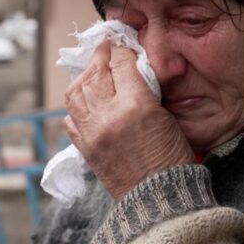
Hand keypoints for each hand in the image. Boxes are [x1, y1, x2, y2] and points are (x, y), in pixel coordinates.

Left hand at [64, 39, 194, 199]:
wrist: (160, 200)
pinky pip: (70, 118)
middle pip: (95, 73)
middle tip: (104, 46)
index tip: (121, 43)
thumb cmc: (173, 159)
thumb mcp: (168, 117)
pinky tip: (85, 101)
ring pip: (75, 92)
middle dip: (100, 56)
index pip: (121, 63)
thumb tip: (132, 70)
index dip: (121, 50)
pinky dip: (76, 106)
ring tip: (92, 70)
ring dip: (83, 77)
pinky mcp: (84, 148)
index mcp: (135, 105)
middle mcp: (108, 116)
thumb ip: (146, 90)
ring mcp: (92, 133)